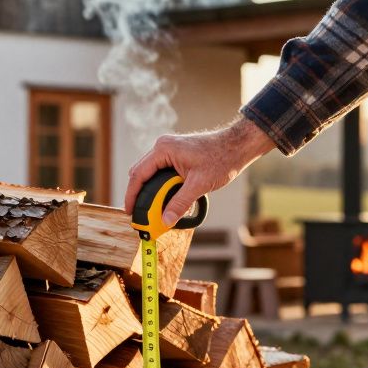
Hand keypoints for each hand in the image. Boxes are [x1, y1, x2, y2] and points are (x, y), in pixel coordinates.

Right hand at [123, 117, 274, 224]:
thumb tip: (165, 220)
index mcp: (163, 150)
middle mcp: (162, 147)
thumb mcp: (199, 185)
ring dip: (151, 190)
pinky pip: (160, 171)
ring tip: (152, 209)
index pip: (138, 174)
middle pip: (141, 173)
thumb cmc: (221, 159)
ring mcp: (168, 149)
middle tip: (139, 214)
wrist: (237, 146)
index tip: (130, 211)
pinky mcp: (176, 154)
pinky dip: (160, 185)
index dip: (131, 195)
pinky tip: (165, 198)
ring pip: (150, 173)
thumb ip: (180, 203)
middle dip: (139, 194)